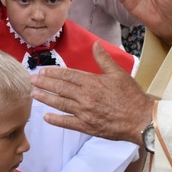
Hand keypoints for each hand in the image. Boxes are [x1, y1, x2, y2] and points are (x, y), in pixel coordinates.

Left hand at [31, 42, 152, 144]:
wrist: (140, 119)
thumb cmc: (131, 96)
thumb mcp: (118, 73)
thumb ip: (104, 59)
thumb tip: (95, 45)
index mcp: (92, 82)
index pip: (68, 75)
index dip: (53, 73)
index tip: (42, 71)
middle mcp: (85, 96)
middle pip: (60, 88)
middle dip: (44, 83)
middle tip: (31, 81)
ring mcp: (85, 112)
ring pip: (61, 103)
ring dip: (46, 98)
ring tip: (34, 94)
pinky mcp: (87, 126)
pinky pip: (67, 123)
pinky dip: (56, 120)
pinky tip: (46, 117)